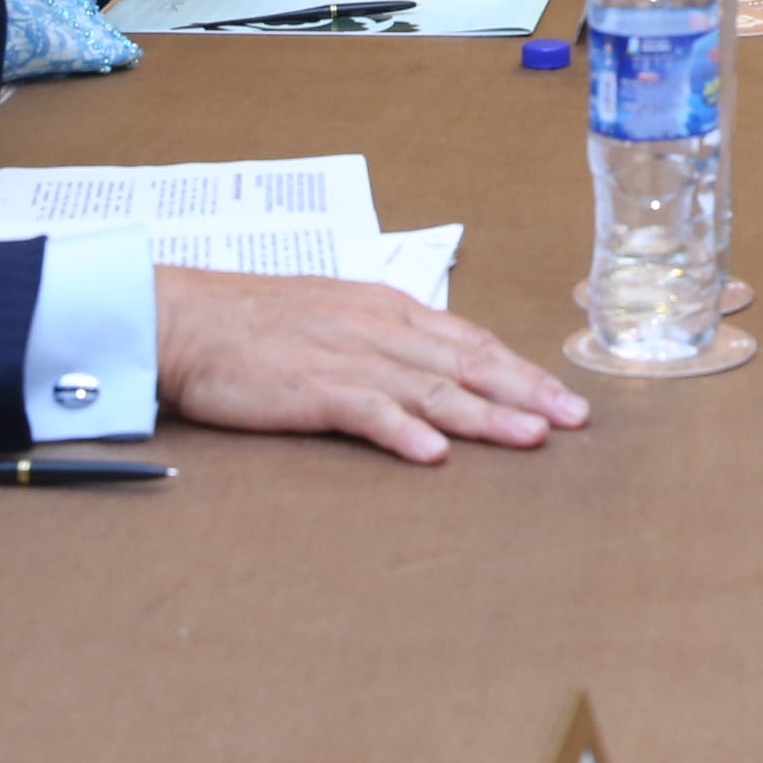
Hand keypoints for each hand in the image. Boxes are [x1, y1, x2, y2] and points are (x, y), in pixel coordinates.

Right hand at [154, 269, 589, 461]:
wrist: (186, 317)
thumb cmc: (256, 321)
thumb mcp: (337, 314)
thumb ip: (387, 338)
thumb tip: (435, 364)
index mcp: (389, 309)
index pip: (470, 340)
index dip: (520, 368)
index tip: (562, 394)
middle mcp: (380, 328)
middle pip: (468, 362)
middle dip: (527, 392)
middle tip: (576, 420)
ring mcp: (349, 357)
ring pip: (433, 388)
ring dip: (487, 415)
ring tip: (532, 438)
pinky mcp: (312, 386)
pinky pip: (367, 411)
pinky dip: (404, 432)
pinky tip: (435, 454)